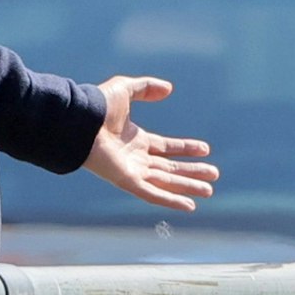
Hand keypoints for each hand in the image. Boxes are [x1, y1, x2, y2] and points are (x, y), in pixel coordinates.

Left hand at [82, 75, 217, 210]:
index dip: (186, 149)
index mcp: (136, 139)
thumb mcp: (126, 89)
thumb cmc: (98, 105)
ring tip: (209, 190)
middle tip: (214, 175)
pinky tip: (189, 205)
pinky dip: (171, 200)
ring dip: (188, 187)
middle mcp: (136, 157)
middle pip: (170, 168)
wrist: (80, 120)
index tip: (205, 149)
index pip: (166, 147)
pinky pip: (152, 193)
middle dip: (192, 172)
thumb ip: (146, 88)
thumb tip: (169, 89)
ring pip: (166, 182)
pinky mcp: (127, 181)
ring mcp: (132, 171)